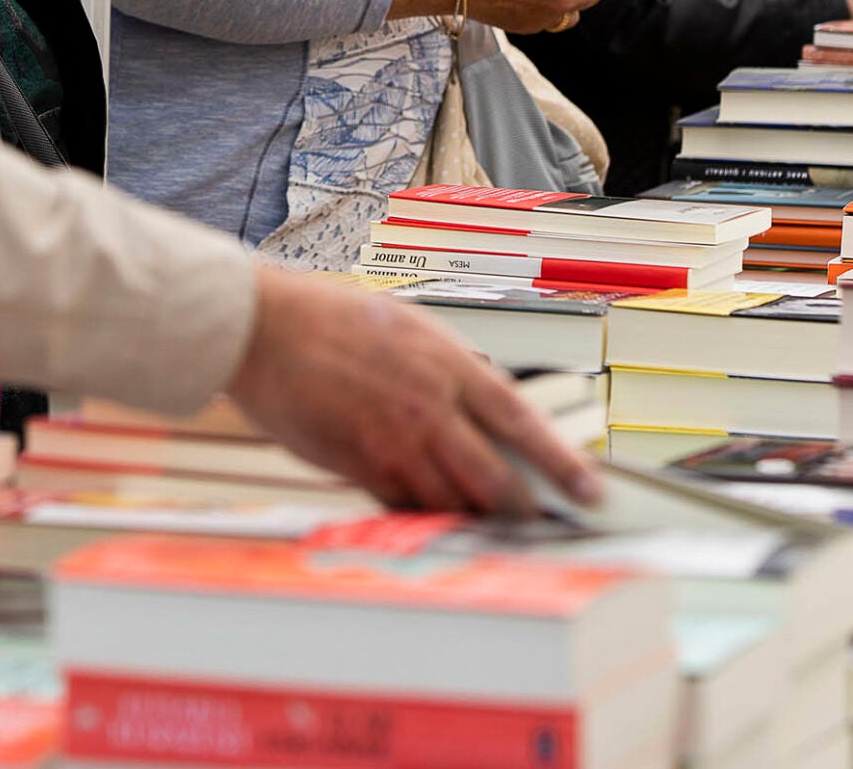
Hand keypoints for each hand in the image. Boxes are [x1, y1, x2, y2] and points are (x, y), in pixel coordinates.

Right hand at [226, 266, 599, 513]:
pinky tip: (436, 523)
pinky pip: (406, 507)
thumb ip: (448, 369)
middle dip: (524, 510)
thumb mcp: (408, 328)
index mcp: (447, 364)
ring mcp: (394, 441)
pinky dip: (426, 519)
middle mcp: (428, 406)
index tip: (589, 488)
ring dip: (475, 520)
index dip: (560, 460)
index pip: (521, 420)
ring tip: (495, 532)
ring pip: (452, 501)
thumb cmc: (330, 321)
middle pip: (493, 477)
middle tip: (543, 527)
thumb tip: (482, 406)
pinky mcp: (360, 467)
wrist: (263, 329)